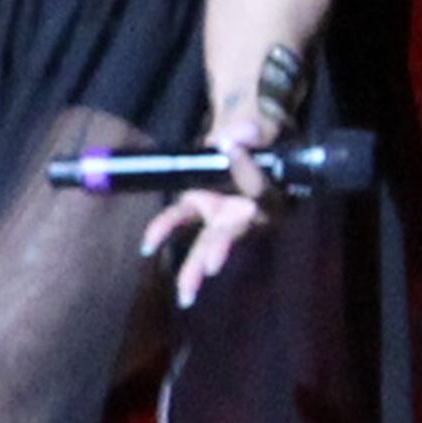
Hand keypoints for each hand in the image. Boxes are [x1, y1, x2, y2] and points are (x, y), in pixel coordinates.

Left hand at [137, 119, 283, 308]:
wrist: (248, 140)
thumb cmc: (262, 137)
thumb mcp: (262, 127)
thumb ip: (253, 130)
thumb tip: (239, 133)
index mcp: (273, 192)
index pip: (263, 189)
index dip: (248, 171)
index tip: (232, 146)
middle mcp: (248, 211)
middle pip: (234, 234)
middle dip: (220, 250)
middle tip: (212, 267)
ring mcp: (224, 214)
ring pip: (210, 243)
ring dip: (197, 267)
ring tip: (186, 295)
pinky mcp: (202, 206)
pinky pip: (181, 219)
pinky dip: (162, 229)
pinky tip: (148, 246)